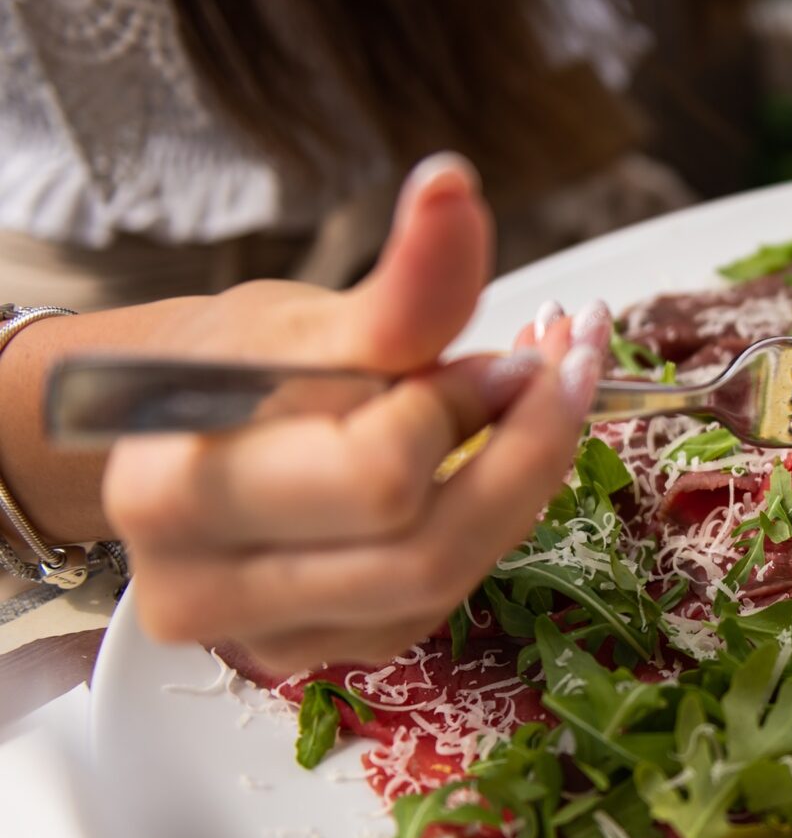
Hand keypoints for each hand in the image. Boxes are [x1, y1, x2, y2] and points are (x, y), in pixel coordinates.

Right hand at [103, 154, 610, 671]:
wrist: (187, 428)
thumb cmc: (239, 367)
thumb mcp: (318, 317)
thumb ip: (402, 282)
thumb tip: (453, 187)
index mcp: (176, 493)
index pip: (373, 475)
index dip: (463, 408)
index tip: (518, 346)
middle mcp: (206, 590)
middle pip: (424, 551)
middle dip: (527, 450)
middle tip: (568, 366)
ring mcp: (272, 637)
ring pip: (446, 581)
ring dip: (527, 481)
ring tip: (552, 394)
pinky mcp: (333, 650)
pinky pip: (444, 596)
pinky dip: (498, 518)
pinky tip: (511, 450)